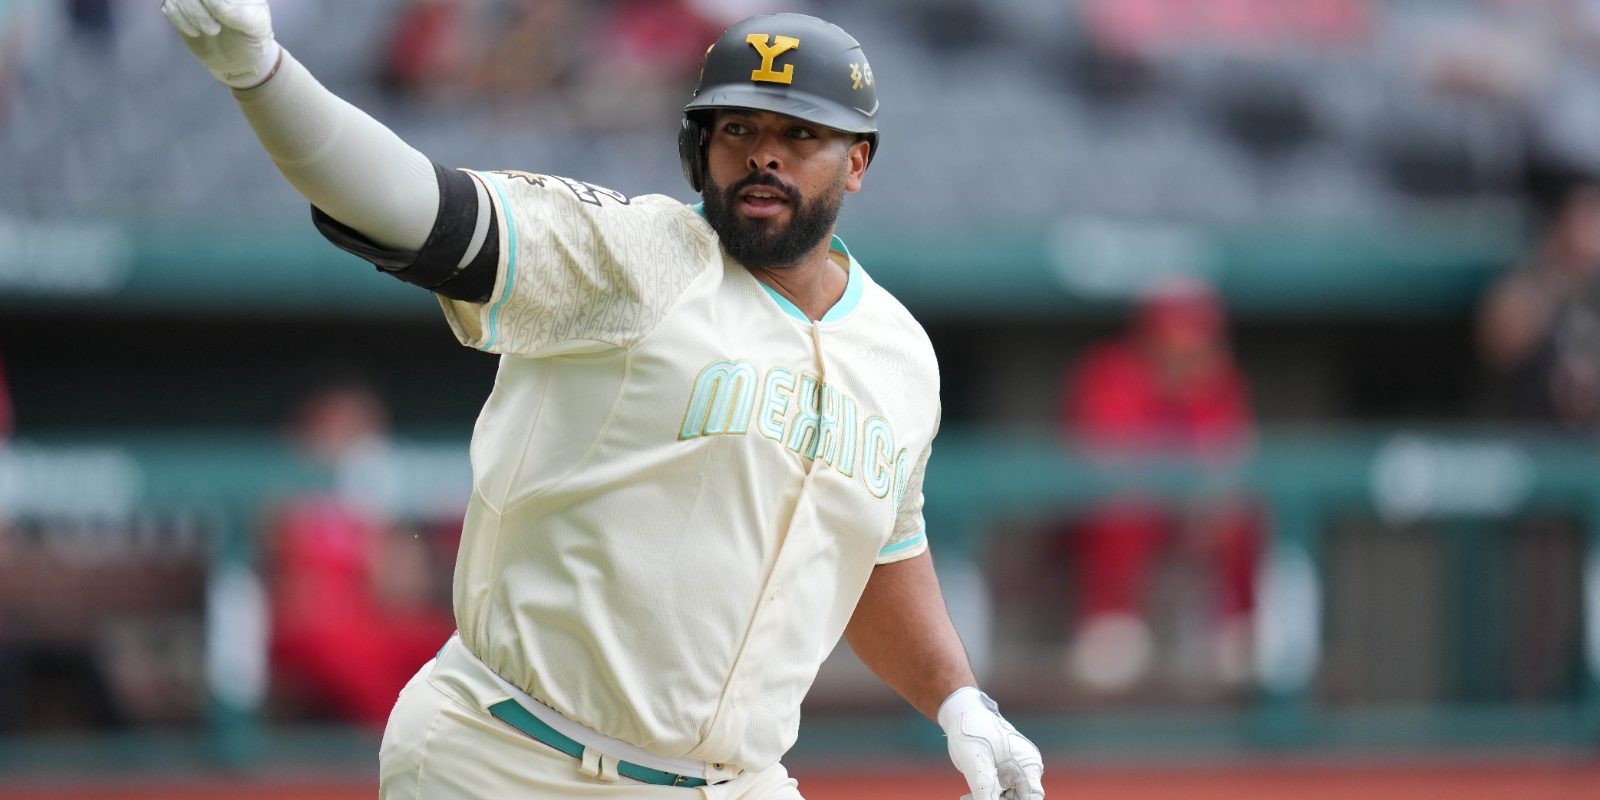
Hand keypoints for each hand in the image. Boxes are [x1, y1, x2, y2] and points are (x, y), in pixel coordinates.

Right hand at [162, 0, 279, 88]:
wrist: (239, 59)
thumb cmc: (252, 37)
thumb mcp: (256, 24)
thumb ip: (238, 12)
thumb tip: (213, 2)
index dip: (213, 4)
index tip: (221, 16)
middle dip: (198, 10)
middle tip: (215, 30)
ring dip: (193, 16)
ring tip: (210, 32)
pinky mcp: (179, 7)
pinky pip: (169, 6)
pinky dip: (181, 21)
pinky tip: (195, 32)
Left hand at [938, 687, 1044, 799]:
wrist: (963, 715)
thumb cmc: (973, 731)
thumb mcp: (976, 763)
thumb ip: (984, 791)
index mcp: (1028, 765)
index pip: (1032, 798)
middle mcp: (1025, 770)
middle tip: (974, 798)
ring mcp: (1014, 773)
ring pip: (1007, 799)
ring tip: (968, 797)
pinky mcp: (1002, 775)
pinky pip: (997, 794)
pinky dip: (984, 796)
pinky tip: (968, 796)